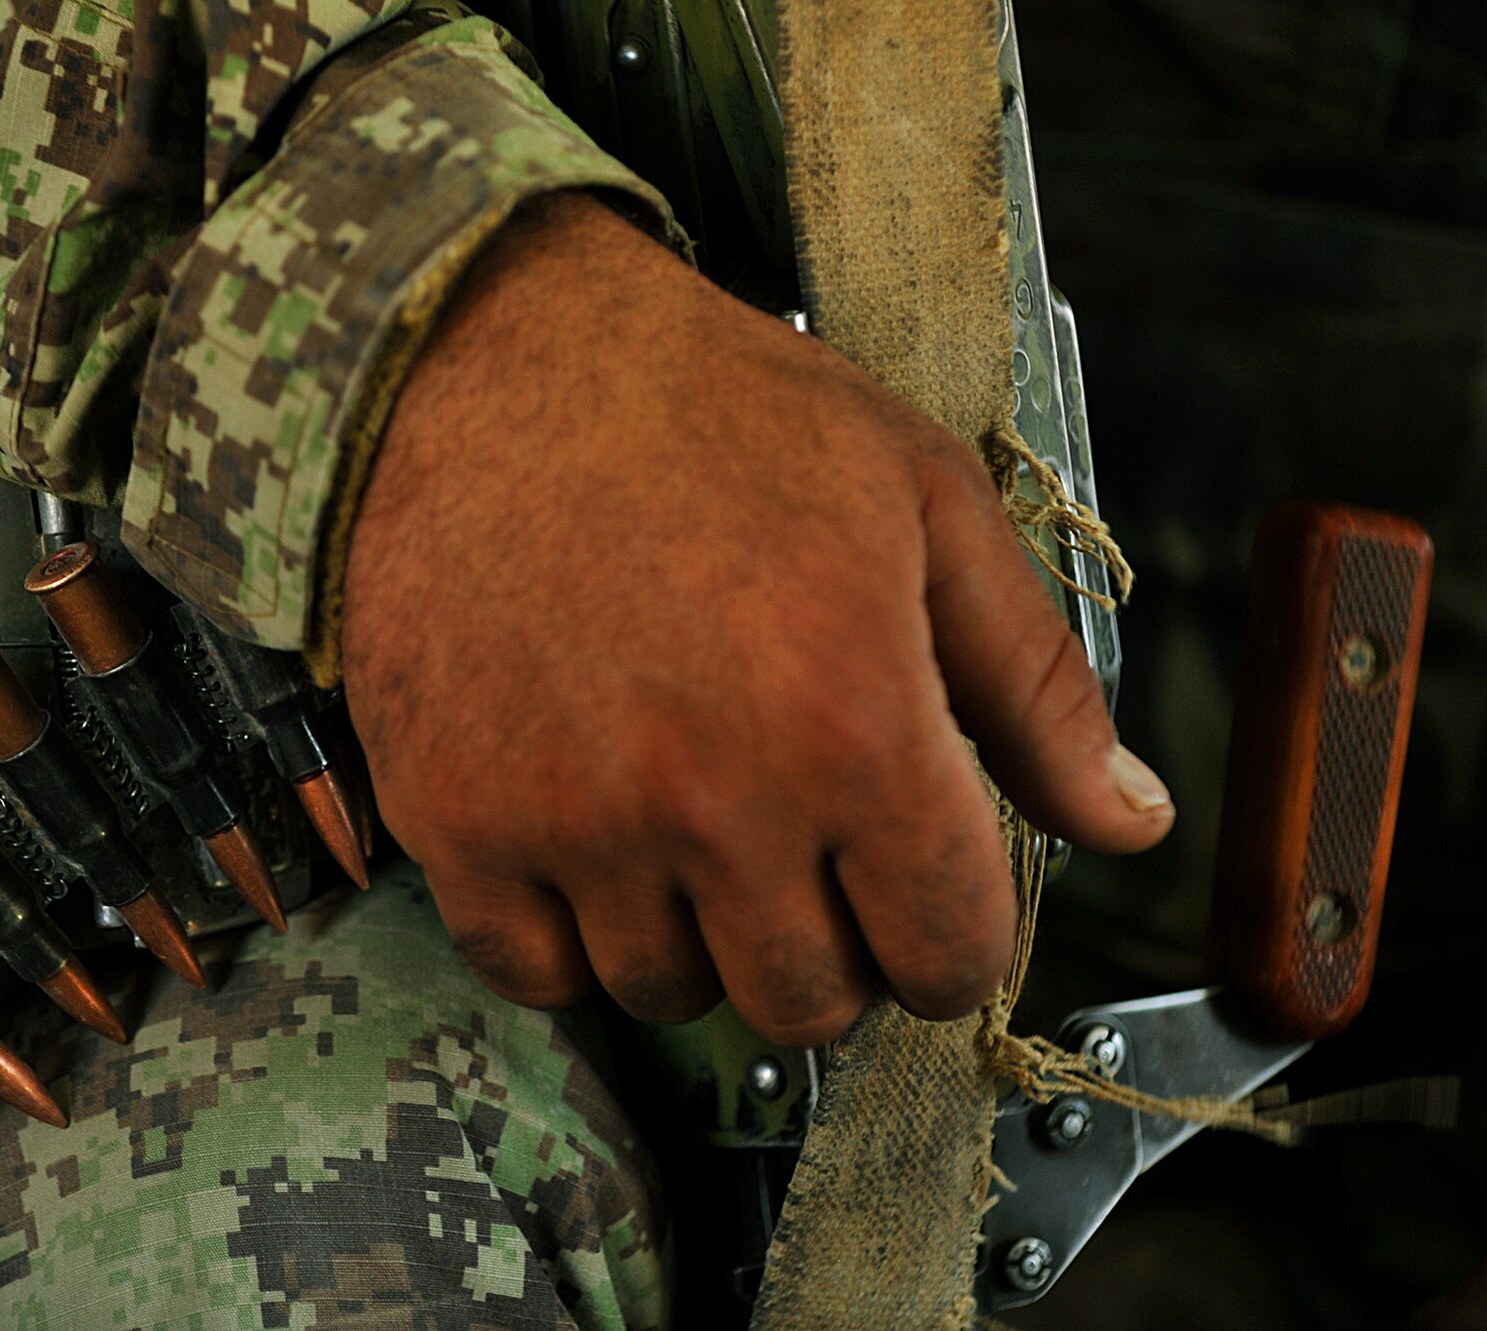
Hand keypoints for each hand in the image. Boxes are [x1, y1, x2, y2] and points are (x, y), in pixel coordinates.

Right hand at [341, 193, 1172, 1042]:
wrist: (483, 352)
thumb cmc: (709, 409)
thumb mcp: (921, 500)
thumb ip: (1035, 680)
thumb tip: (1130, 821)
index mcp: (855, 724)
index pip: (946, 956)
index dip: (948, 939)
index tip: (914, 897)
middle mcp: (714, 800)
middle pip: (807, 1002)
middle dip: (830, 947)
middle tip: (802, 853)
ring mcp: (571, 823)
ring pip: (667, 995)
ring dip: (696, 938)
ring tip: (686, 826)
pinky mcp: (453, 821)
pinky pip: (531, 973)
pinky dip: (569, 937)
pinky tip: (587, 842)